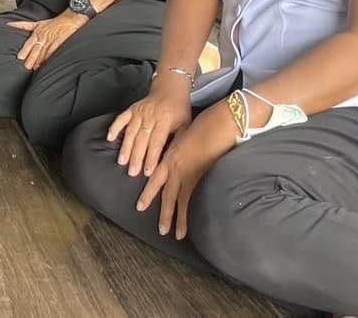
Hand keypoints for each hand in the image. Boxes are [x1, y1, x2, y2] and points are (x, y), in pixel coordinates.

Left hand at [8, 9, 88, 71]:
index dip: (24, 50)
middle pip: (35, 49)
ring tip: (33, 68)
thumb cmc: (54, 21)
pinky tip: (46, 64)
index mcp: (37, 31)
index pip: (29, 43)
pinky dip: (48, 58)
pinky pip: (52, 52)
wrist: (69, 18)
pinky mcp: (58, 43)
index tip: (19, 57)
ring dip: (38, 60)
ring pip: (42, 52)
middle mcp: (43, 36)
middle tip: (25, 66)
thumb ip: (24, 25)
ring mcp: (51, 40)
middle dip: (30, 58)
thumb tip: (9, 24)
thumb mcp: (38, 22)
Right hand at [107, 76, 193, 177]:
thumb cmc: (180, 110)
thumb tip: (172, 161)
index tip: (147, 172)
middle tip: (132, 172)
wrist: (171, 88)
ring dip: (125, 147)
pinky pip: (121, 118)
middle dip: (136, 157)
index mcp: (165, 121)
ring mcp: (139, 111)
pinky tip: (110, 138)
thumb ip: (178, 141)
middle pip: (142, 139)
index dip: (151, 158)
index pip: (156, 143)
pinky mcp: (132, 108)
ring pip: (130, 131)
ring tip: (121, 161)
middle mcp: (150, 116)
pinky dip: (115, 127)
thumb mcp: (186, 125)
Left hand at [134, 103, 237, 240]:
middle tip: (144, 214)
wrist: (216, 127)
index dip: (149, 189)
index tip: (142, 200)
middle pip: (161, 190)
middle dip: (152, 202)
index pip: (156, 176)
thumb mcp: (187, 139)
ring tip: (166, 232)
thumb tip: (182, 162)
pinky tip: (182, 229)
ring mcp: (183, 174)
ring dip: (168, 217)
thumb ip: (181, 151)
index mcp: (171, 157)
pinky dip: (184, 217)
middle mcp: (173, 166)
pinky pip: (187, 202)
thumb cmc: (205, 131)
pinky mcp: (195, 180)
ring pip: (172, 200)